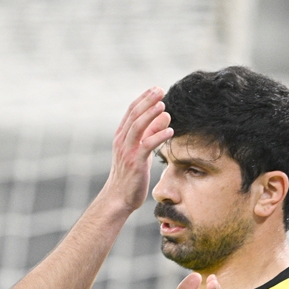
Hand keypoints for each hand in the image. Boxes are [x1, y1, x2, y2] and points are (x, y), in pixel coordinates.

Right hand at [101, 87, 173, 213]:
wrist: (118, 199)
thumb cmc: (130, 176)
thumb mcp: (141, 151)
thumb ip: (151, 133)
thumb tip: (165, 115)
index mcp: (121, 137)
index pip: (131, 112)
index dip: (143, 99)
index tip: (156, 89)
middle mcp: (122, 142)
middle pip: (133, 116)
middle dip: (147, 101)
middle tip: (160, 89)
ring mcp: (127, 152)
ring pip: (137, 127)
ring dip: (150, 115)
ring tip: (163, 105)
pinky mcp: (134, 163)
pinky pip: (146, 146)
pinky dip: (158, 136)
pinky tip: (170, 131)